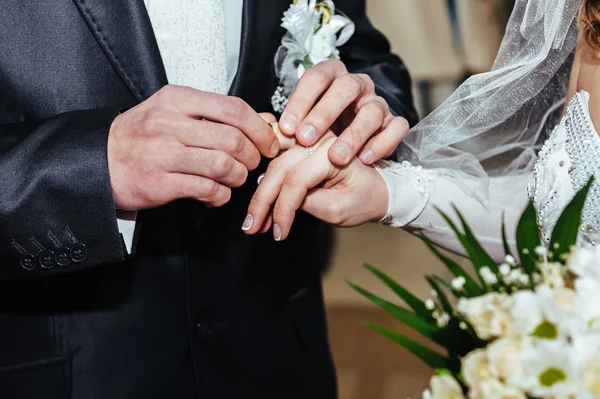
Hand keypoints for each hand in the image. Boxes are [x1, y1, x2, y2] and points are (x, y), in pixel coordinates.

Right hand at [107, 85, 279, 209]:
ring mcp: (163, 154)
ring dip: (238, 177)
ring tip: (233, 179)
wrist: (98, 160)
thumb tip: (265, 121)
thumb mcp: (176, 113)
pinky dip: (220, 195)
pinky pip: (207, 189)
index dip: (259, 128)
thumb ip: (219, 115)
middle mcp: (169, 123)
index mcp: (177, 100)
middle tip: (250, 163)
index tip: (268, 142)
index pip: (233, 108)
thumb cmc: (141, 136)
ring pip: (223, 165)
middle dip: (252, 156)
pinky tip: (216, 194)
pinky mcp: (159, 183)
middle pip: (233, 139)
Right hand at [242, 131, 388, 240]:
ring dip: (261, 192)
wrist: (377, 189)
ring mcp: (308, 139)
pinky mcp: (300, 144)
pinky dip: (265, 179)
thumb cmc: (364, 199)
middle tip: (251, 227)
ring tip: (254, 218)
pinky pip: (275, 158)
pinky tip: (260, 200)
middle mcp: (318, 139)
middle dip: (262, 201)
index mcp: (333, 153)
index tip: (278, 233)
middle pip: (278, 169)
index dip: (282, 209)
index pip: (296, 181)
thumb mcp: (338, 209)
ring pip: (272, 163)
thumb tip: (278, 201)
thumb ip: (308, 203)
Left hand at [277, 59, 408, 165]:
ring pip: (372, 111)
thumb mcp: (303, 128)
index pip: (317, 77)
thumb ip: (289, 129)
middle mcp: (357, 86)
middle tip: (306, 140)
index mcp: (332, 78)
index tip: (287, 128)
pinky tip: (365, 159)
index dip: (301, 101)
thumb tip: (268, 133)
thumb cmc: (323, 135)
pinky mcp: (394, 123)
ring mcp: (378, 103)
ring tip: (336, 158)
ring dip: (353, 135)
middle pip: (346, 88)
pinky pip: (396, 128)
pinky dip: (383, 143)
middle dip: (324, 114)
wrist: (354, 152)